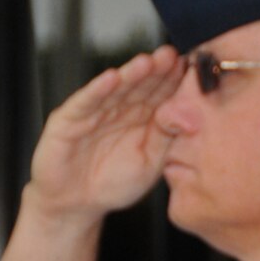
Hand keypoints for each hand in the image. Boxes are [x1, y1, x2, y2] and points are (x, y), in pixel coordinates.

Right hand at [25, 46, 182, 217]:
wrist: (77, 205)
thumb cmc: (115, 183)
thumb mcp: (151, 161)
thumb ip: (167, 137)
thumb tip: (192, 114)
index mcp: (141, 118)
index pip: (159, 93)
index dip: (174, 80)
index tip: (191, 66)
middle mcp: (118, 110)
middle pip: (139, 85)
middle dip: (156, 70)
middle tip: (172, 55)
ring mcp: (93, 113)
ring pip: (114, 89)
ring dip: (130, 74)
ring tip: (147, 62)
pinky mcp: (67, 122)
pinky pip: (84, 103)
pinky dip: (97, 90)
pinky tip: (111, 78)